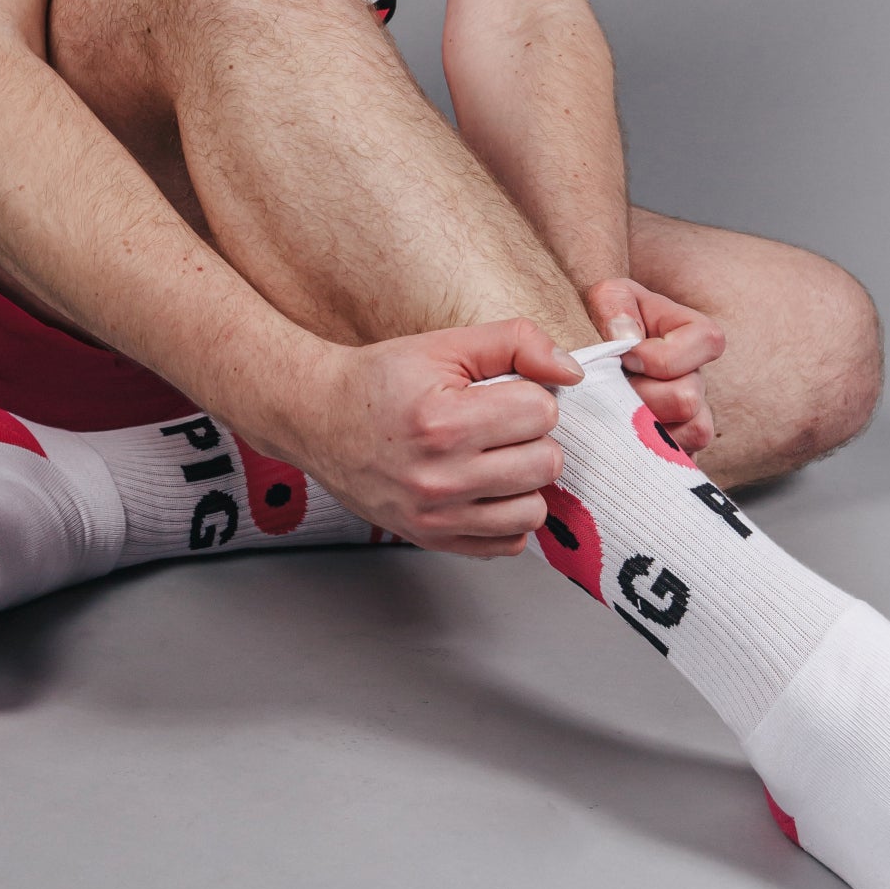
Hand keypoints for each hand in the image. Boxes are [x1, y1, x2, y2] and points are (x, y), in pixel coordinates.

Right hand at [297, 320, 582, 558]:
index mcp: (444, 421)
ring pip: (534, 511)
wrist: (318, 418)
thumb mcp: (445, 344)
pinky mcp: (431, 539)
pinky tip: (485, 490)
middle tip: (499, 425)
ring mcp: (435, 516)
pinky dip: (506, 518)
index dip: (530, 395)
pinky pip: (507, 546)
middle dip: (532, 437)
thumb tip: (572, 372)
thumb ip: (516, 342)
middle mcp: (440, 476)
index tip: (501, 394)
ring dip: (524, 481)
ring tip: (495, 458)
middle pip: (546, 463)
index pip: (541, 411)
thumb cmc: (381, 380)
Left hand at [583, 276, 724, 459]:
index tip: (627, 355)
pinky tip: (621, 437)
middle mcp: (699, 378)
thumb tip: (627, 337)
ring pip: (691, 433)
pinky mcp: (678, 449)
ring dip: (643, 425)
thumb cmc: (604, 324)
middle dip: (641, 395)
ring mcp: (693, 418)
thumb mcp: (607, 297)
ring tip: (615, 413)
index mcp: (693, 335)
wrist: (591, 354)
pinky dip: (647, 454)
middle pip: (688, 398)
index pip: (708, 341)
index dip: (663, 355)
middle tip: (613, 389)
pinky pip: (678, 462)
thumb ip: (615, 304)